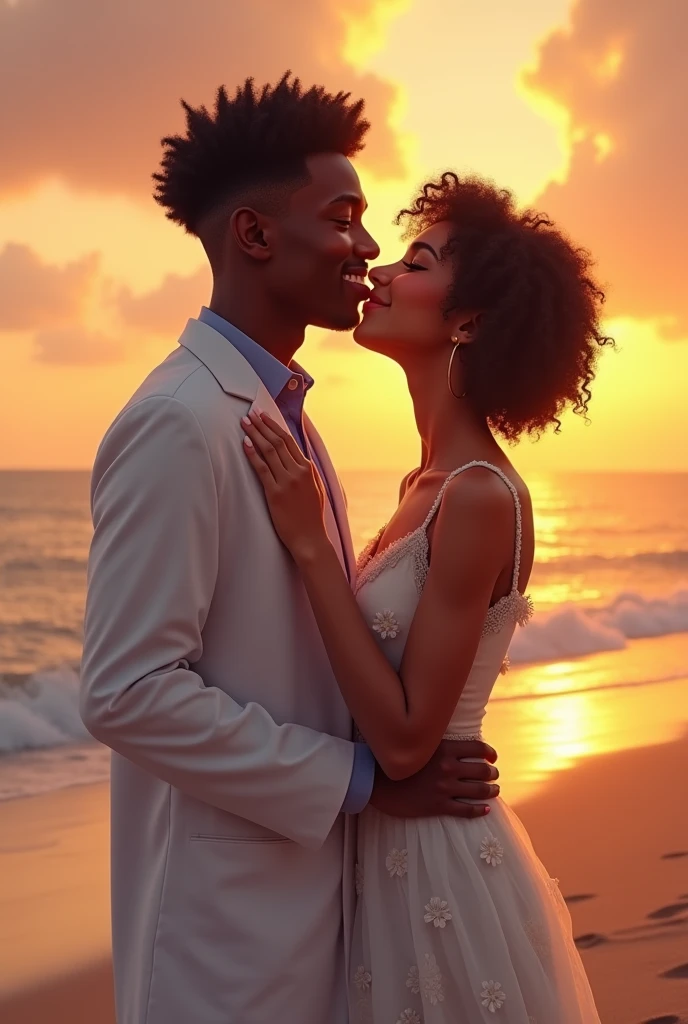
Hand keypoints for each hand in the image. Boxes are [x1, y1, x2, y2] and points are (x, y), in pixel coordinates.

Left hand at [242, 410, 328, 560]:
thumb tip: (299, 459)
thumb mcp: (316, 489)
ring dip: (255, 435)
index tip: (263, 416)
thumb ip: (307, 473)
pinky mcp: (275, 493)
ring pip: (269, 451)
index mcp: (308, 469)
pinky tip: (245, 444)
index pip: (289, 441)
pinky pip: (262, 469)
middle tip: (250, 414)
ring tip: (244, 424)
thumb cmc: (311, 517)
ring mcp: (287, 482)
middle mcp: (298, 472)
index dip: (274, 426)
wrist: (310, 539)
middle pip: (277, 442)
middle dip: (262, 426)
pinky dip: (253, 454)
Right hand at [369, 739, 498, 818]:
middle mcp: (448, 768)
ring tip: (494, 791)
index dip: (489, 753)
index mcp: (444, 749)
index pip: (478, 748)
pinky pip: (466, 810)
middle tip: (494, 775)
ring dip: (491, 791)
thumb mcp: (420, 745)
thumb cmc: (397, 760)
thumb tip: (458, 745)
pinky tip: (485, 810)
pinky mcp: (438, 805)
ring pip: (478, 790)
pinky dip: (479, 810)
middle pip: (482, 770)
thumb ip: (439, 744)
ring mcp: (444, 788)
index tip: (493, 758)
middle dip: (492, 773)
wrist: (377, 782)